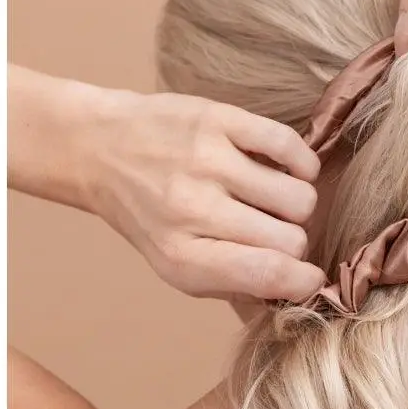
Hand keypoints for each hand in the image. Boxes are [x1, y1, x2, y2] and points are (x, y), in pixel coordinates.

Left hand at [75, 88, 324, 300]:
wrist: (98, 150)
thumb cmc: (149, 217)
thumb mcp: (177, 266)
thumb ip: (233, 284)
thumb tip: (296, 289)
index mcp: (182, 257)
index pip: (268, 275)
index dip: (302, 281)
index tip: (309, 278)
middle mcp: (192, 208)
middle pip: (291, 239)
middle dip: (292, 241)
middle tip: (273, 231)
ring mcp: (206, 160)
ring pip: (298, 197)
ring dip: (296, 205)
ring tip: (274, 201)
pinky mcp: (217, 119)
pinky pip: (289, 147)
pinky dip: (301, 163)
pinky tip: (287, 171)